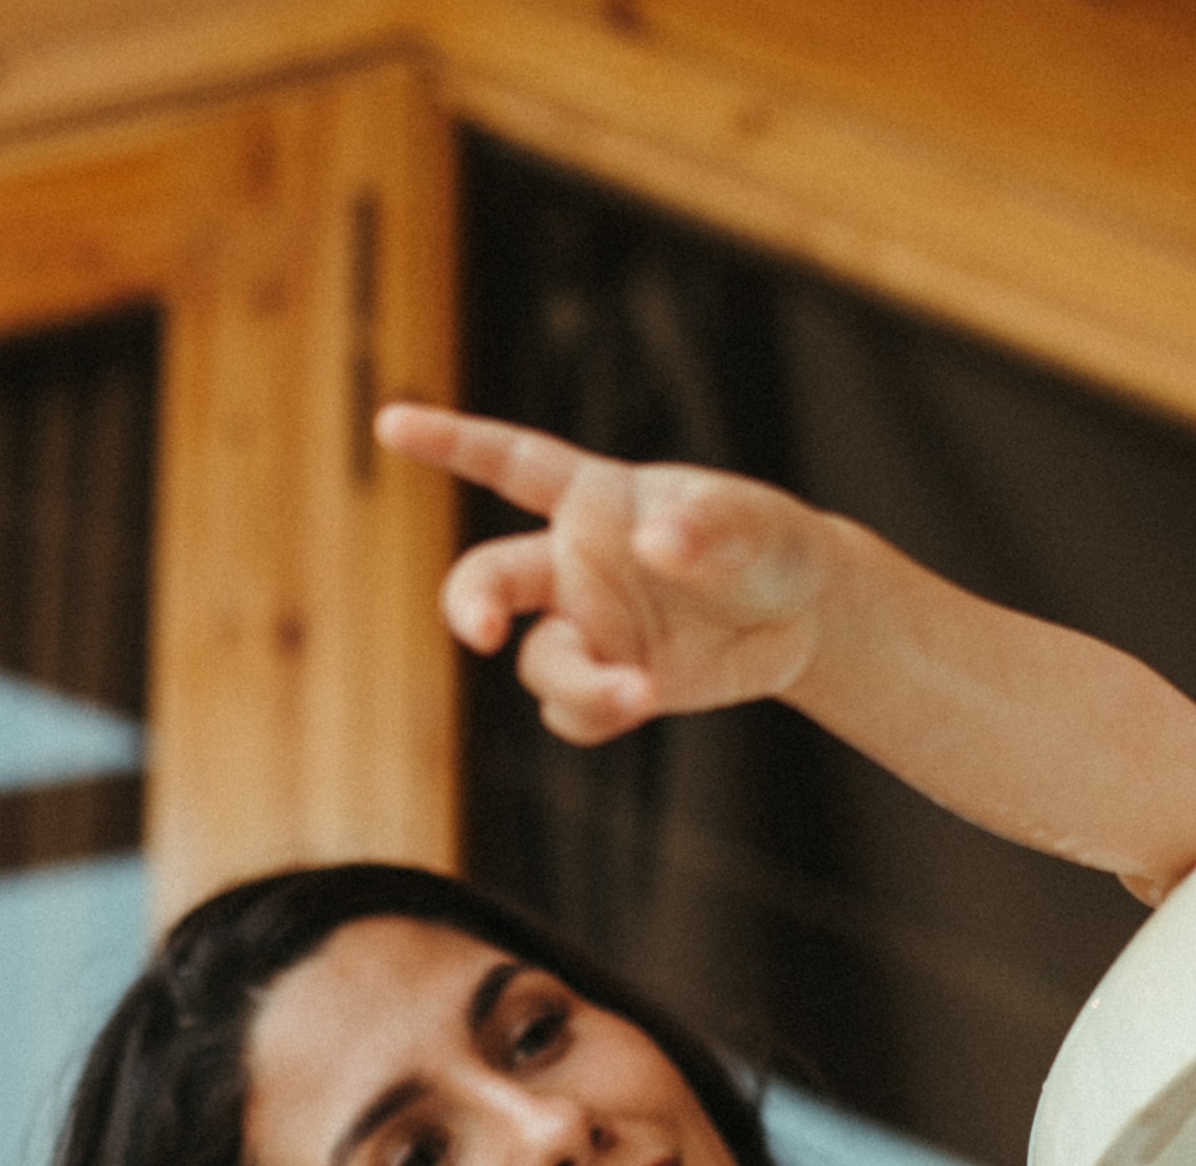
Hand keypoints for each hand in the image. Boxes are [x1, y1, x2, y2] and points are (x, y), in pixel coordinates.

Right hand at [375, 403, 835, 743]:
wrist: (805, 612)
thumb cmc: (766, 543)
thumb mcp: (752, 523)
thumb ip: (706, 526)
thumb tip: (653, 543)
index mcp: (594, 499)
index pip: (510, 463)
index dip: (452, 442)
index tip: (391, 422)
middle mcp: (575, 564)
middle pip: (489, 580)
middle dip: (472, 605)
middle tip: (483, 631)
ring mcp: (591, 628)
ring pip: (540, 664)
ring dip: (578, 683)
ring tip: (637, 693)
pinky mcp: (615, 683)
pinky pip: (576, 711)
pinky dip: (597, 713)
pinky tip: (638, 701)